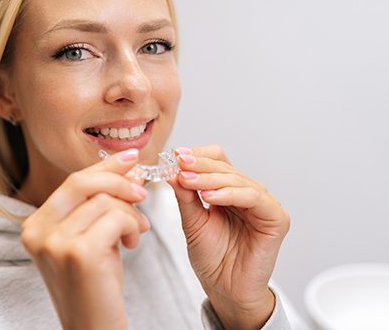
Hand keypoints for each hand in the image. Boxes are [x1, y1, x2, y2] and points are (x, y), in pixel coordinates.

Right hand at [21, 149, 149, 329]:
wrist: (94, 329)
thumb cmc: (95, 285)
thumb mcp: (91, 237)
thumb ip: (100, 204)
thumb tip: (128, 169)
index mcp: (35, 225)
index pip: (72, 181)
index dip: (104, 166)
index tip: (129, 158)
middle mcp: (37, 231)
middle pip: (83, 182)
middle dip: (119, 181)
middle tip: (142, 191)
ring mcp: (54, 242)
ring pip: (105, 201)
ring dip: (131, 213)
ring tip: (137, 232)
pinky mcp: (78, 252)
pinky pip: (117, 218)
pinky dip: (132, 226)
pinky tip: (132, 244)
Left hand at [168, 145, 289, 329]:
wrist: (225, 290)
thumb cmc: (213, 258)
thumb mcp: (192, 222)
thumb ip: (185, 196)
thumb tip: (172, 170)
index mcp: (229, 190)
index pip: (217, 160)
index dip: (198, 156)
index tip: (175, 156)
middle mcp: (247, 193)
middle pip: (225, 167)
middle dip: (199, 165)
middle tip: (179, 164)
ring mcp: (264, 204)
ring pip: (237, 179)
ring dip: (210, 178)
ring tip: (188, 180)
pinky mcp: (276, 218)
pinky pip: (253, 198)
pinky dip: (230, 194)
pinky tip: (210, 196)